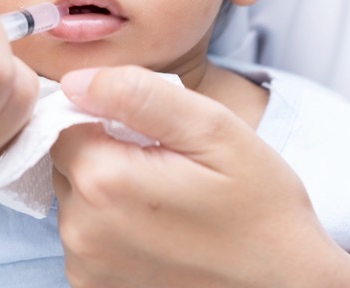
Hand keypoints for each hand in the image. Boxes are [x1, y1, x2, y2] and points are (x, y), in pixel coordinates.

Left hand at [50, 65, 349, 286]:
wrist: (284, 284)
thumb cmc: (259, 206)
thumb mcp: (213, 129)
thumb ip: (139, 94)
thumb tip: (76, 81)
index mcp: (105, 180)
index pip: (65, 119)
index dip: (105, 113)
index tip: (153, 132)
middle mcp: (82, 230)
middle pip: (66, 161)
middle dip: (106, 151)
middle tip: (168, 164)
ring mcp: (86, 267)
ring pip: (75, 198)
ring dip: (109, 190)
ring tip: (168, 200)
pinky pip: (87, 236)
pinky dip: (113, 226)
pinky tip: (159, 230)